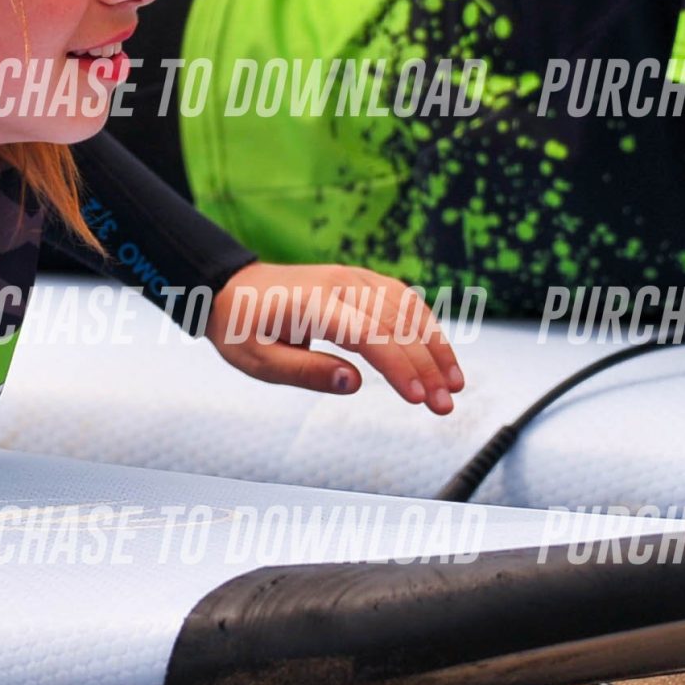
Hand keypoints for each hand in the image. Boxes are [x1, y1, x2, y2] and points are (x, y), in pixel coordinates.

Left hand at [206, 263, 462, 414]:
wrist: (231, 289)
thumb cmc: (242, 328)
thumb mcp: (260, 361)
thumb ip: (306, 372)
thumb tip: (353, 383)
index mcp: (312, 303)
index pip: (367, 333)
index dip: (397, 366)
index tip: (417, 398)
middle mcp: (339, 283)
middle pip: (395, 323)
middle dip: (426, 366)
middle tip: (444, 406)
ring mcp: (352, 277)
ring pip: (408, 308)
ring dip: (435, 346)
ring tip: (453, 385)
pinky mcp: (361, 281)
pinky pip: (403, 299)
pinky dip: (426, 325)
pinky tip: (439, 354)